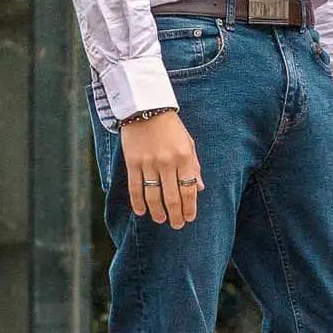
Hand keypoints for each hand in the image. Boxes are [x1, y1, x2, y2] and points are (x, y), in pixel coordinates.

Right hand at [121, 110, 203, 226]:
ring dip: (158, 211)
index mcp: (184, 157)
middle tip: (177, 225)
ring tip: (161, 219)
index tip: (189, 218)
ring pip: (153, 195)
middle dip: (176, 214)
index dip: (190, 207)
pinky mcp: (132, 162)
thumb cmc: (170, 126)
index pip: (189, 190)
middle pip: (172, 197)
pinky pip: (135, 187)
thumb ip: (194, 166)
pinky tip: (141, 212)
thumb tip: (200, 188)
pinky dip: (138, 202)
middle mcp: (167, 162)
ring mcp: (148, 163)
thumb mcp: (188, 143)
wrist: (145, 107)